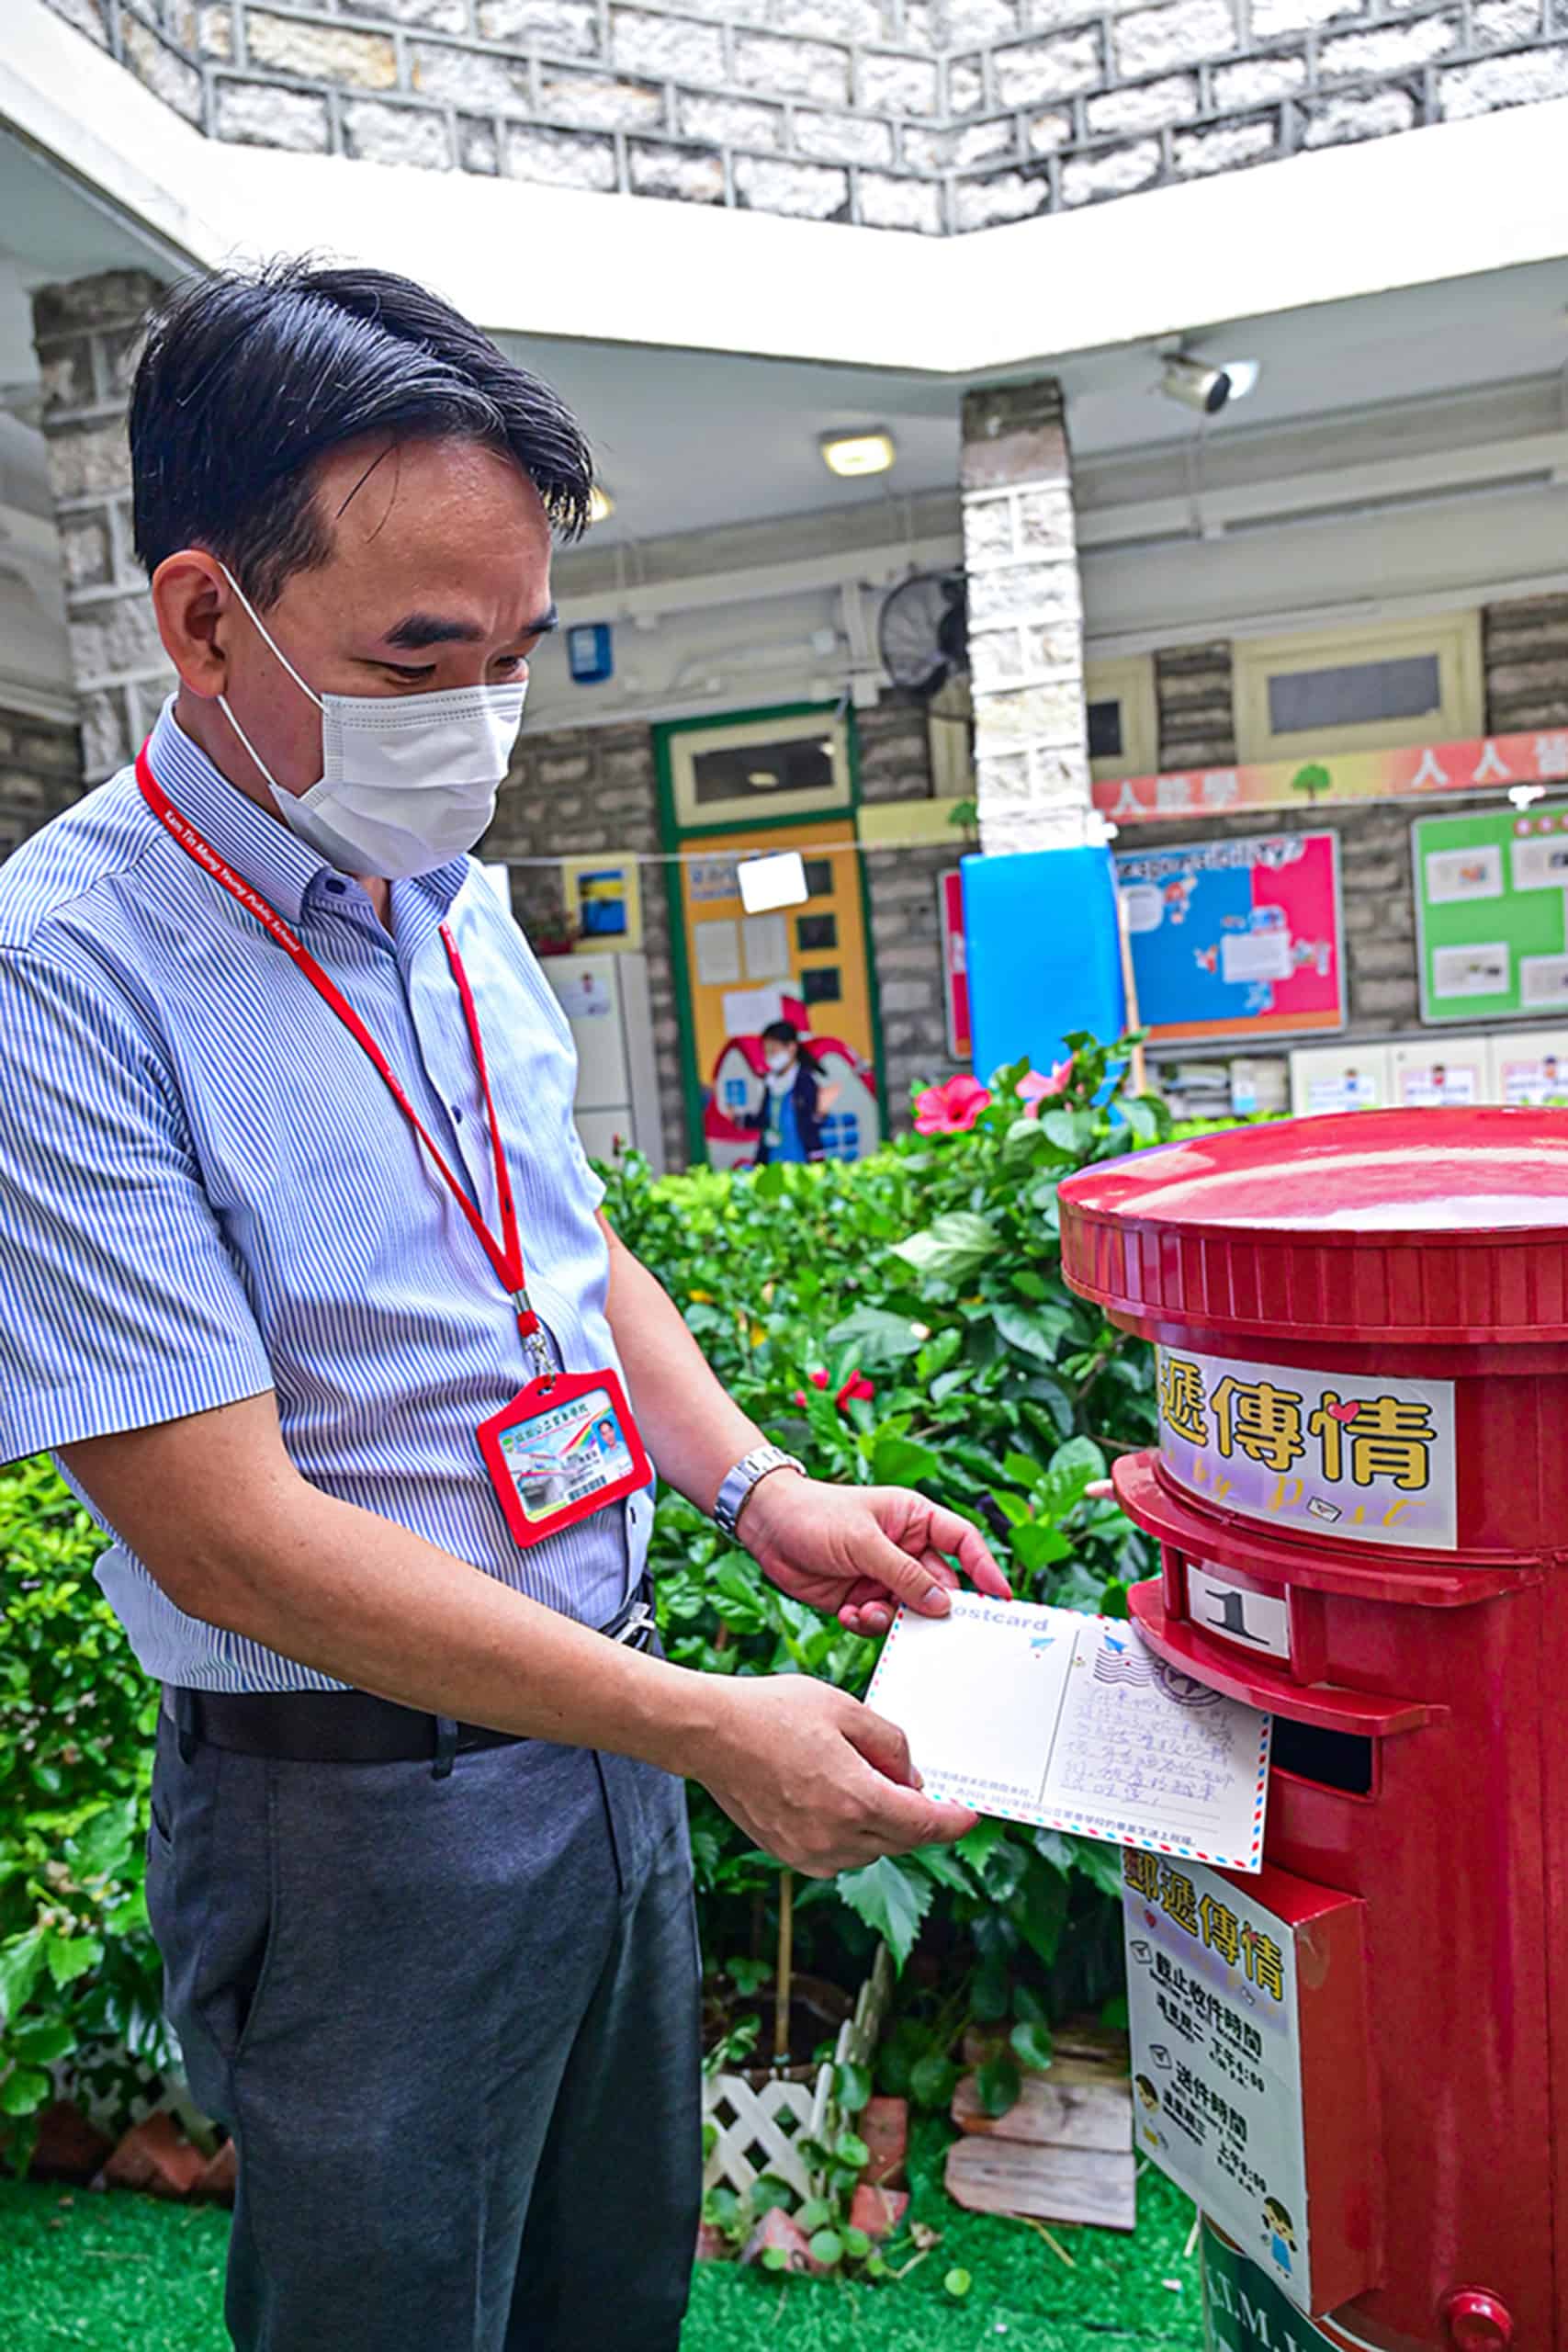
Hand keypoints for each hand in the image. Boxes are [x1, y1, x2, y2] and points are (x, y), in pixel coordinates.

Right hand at [697, 1673, 978, 1876]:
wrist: (710, 1733)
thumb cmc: (773, 1712)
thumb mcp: (846, 1709)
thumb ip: (891, 1744)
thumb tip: (913, 1778)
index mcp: (856, 1798)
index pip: (924, 1825)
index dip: (954, 1821)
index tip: (970, 1814)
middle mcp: (836, 1836)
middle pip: (901, 1840)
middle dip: (918, 1818)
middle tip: (917, 1786)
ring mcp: (809, 1851)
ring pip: (871, 1849)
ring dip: (882, 1825)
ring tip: (866, 1782)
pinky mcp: (788, 1854)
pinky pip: (839, 1855)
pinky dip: (852, 1834)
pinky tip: (838, 1800)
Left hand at [740, 1471, 1011, 1637]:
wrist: (766, 1526)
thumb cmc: (816, 1514)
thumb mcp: (864, 1541)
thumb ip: (905, 1574)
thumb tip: (944, 1604)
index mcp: (916, 1521)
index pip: (963, 1543)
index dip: (985, 1568)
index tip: (1002, 1598)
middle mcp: (906, 1550)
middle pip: (941, 1586)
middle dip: (932, 1608)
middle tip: (926, 1624)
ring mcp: (884, 1577)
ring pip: (910, 1611)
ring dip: (893, 1619)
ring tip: (867, 1612)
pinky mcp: (861, 1599)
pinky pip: (880, 1623)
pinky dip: (868, 1624)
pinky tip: (849, 1614)